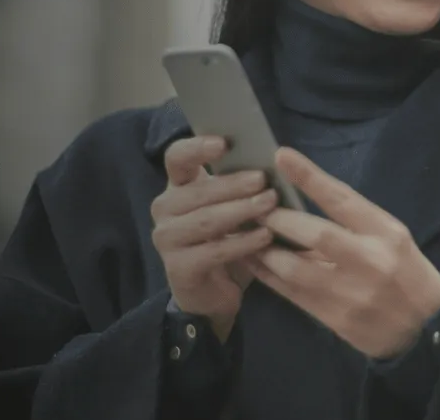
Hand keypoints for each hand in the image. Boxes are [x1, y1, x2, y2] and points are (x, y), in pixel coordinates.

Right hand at [151, 136, 278, 340]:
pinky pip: (213, 251)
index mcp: (177, 187)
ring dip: (241, 211)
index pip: (177, 158)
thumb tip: (274, 163)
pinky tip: (265, 237)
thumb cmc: (226, 241)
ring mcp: (167, 239)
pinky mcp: (177, 268)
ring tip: (270, 204)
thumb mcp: (233, 209)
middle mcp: (165, 209)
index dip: (197, 147)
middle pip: (197, 191)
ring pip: (206, 220)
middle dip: (233, 184)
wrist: (212, 295)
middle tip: (264, 181)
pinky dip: (242, 243)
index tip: (225, 143)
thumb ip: (241, 188)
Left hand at [244, 148, 439, 359]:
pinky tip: (255, 263)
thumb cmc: (405, 270)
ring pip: (296, 269)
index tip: (281, 156)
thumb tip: (301, 199)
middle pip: (316, 234)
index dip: (310, 177)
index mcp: (385, 232)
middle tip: (256, 208)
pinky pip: (293, 294)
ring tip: (247, 236)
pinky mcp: (336, 320)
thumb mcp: (391, 236)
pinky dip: (269, 276)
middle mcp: (370, 260)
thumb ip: (353, 221)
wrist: (425, 326)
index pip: (344, 199)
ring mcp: (352, 293)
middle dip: (280, 219)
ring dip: (265, 251)